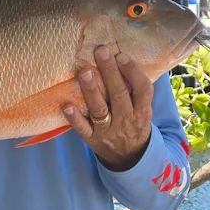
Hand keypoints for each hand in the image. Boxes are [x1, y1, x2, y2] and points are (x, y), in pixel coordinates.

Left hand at [62, 47, 152, 170]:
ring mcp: (108, 131)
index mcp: (142, 111)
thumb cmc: (133, 125)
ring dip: (91, 91)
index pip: (142, 90)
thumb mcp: (143, 111)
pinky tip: (66, 105)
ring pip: (100, 110)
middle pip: (119, 95)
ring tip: (84, 72)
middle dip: (110, 73)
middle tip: (101, 52)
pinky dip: (74, 118)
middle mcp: (126, 121)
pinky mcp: (92, 140)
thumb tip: (120, 58)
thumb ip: (134, 91)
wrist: (129, 158)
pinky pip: (83, 129)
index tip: (121, 55)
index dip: (133, 72)